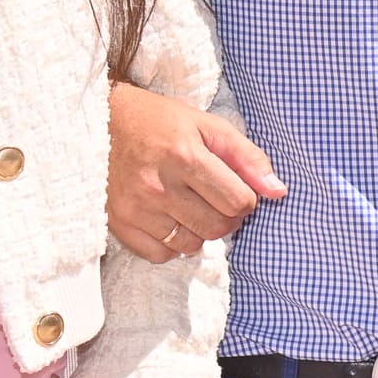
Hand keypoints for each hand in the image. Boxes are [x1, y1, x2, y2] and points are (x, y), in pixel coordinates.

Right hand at [107, 83, 282, 261]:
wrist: (99, 122)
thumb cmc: (159, 122)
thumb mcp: (207, 125)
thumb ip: (247, 157)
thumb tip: (278, 192)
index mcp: (185, 156)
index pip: (238, 202)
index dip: (246, 199)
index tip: (236, 189)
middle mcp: (158, 186)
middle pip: (217, 228)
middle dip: (227, 217)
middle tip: (216, 199)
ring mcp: (136, 208)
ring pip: (192, 246)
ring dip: (200, 231)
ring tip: (190, 206)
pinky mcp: (119, 224)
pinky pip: (161, 255)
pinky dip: (171, 243)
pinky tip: (168, 218)